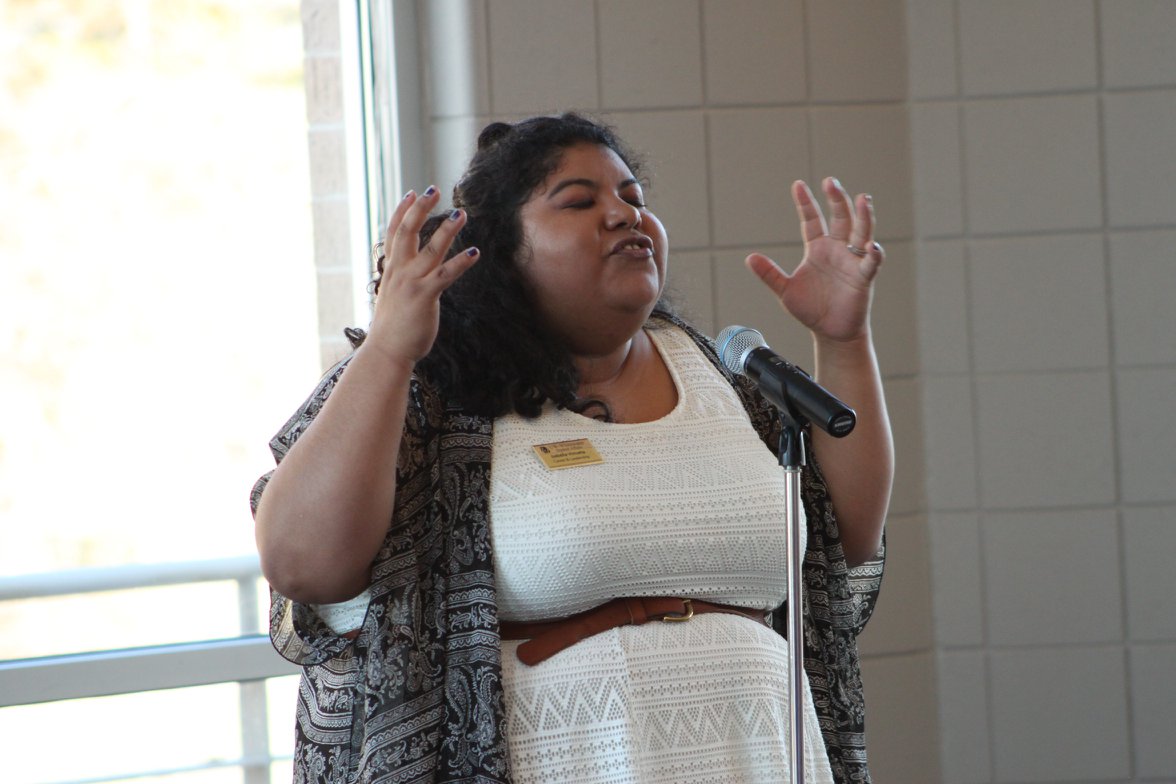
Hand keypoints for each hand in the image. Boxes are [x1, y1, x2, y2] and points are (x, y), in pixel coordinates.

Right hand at [365, 187, 478, 366]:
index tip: (413, 193)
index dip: (402, 211)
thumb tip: (405, 274)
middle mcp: (399, 271)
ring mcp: (411, 282)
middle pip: (408, 231)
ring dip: (447, 230)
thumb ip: (400, 281)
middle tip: (433, 189)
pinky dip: (461, 262)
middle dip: (420, 208)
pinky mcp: (425, 296)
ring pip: (430, 249)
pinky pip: (445, 274)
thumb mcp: (392, 297)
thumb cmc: (393, 328)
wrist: (387, 351)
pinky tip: (475, 252)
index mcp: (391, 270)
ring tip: (461, 213)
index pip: (394, 233)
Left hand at [745, 177, 883, 343]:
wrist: (830, 332)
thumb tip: (749, 258)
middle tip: (830, 182)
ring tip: (864, 199)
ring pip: (861, 232)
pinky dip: (873, 254)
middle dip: (837, 199)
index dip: (805, 203)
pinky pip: (870, 263)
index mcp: (817, 249)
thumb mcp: (785, 291)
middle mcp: (837, 250)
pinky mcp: (863, 278)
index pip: (812, 220)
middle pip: (840, 217)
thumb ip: (769, 274)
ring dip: (863, 216)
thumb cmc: (811, 310)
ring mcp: (852, 261)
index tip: (798, 185)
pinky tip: (872, 247)